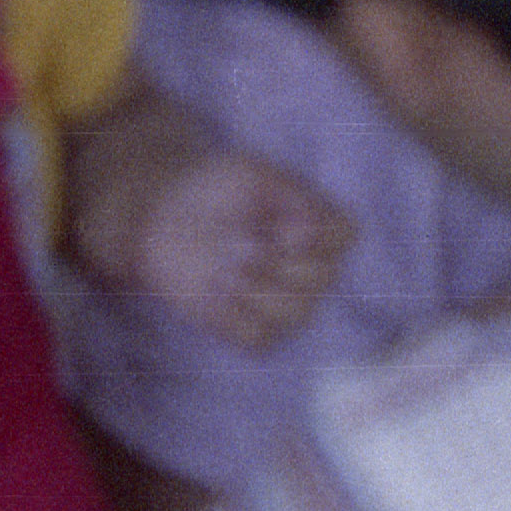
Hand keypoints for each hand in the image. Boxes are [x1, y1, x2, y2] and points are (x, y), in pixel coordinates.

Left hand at [122, 141, 355, 353]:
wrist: (166, 211)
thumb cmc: (215, 189)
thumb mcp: (252, 173)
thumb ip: (290, 191)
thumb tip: (311, 232)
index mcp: (320, 227)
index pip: (343, 233)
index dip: (310, 230)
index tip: (275, 221)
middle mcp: (312, 269)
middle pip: (319, 277)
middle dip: (271, 257)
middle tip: (235, 242)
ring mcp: (284, 303)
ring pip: (294, 312)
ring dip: (253, 288)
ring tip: (222, 268)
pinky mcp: (250, 328)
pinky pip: (257, 337)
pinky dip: (230, 315)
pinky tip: (209, 291)